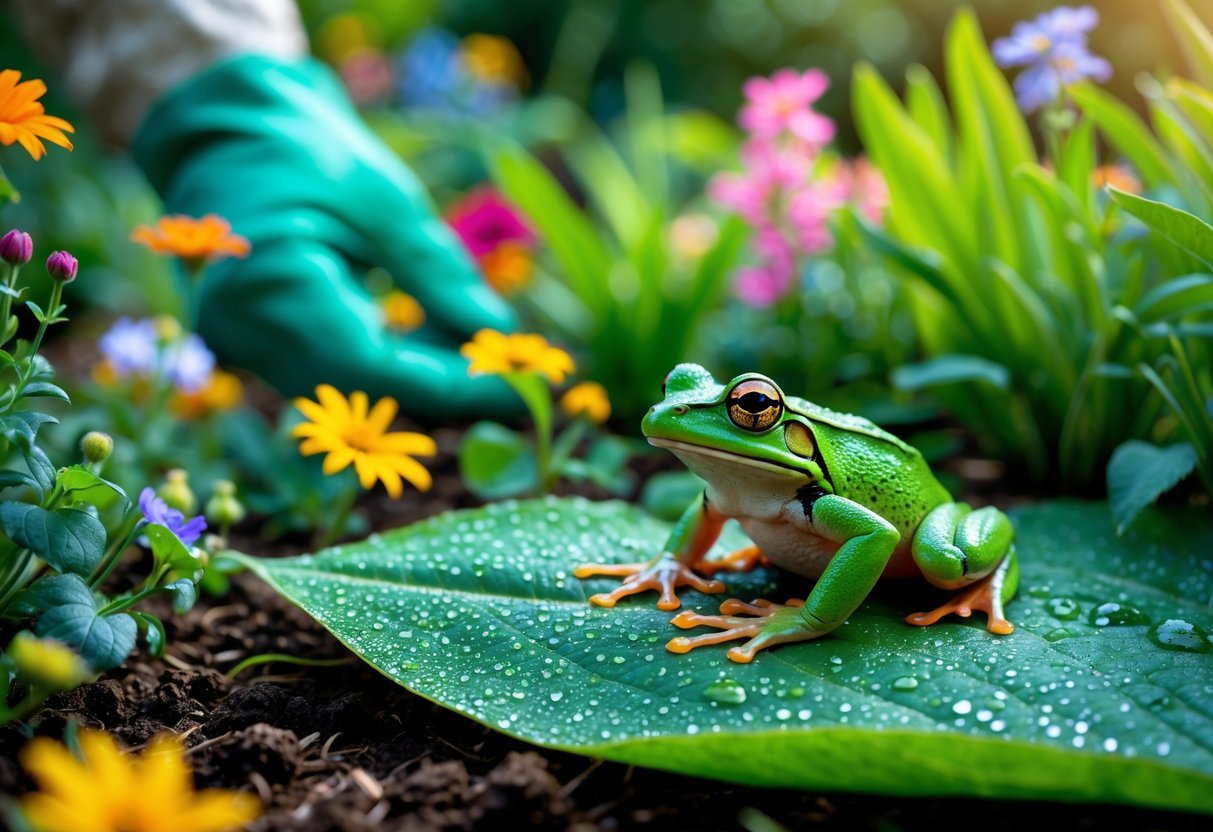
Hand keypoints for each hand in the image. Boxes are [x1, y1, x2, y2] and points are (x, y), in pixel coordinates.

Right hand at [133, 55, 520, 418]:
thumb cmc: (302, 147)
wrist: (223, 131)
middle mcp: (244, 332)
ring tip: (486, 350)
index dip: (452, 385)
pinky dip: (390, 360)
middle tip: (518, 378)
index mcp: (271, 284)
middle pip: (364, 389)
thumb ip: (438, 272)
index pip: (374, 365)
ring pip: (353, 386)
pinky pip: (335, 370)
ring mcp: (243, 344)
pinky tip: (441, 340)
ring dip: (422, 375)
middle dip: (446, 386)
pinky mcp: (257, 344)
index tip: (518, 388)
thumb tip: (497, 330)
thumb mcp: (383, 199)